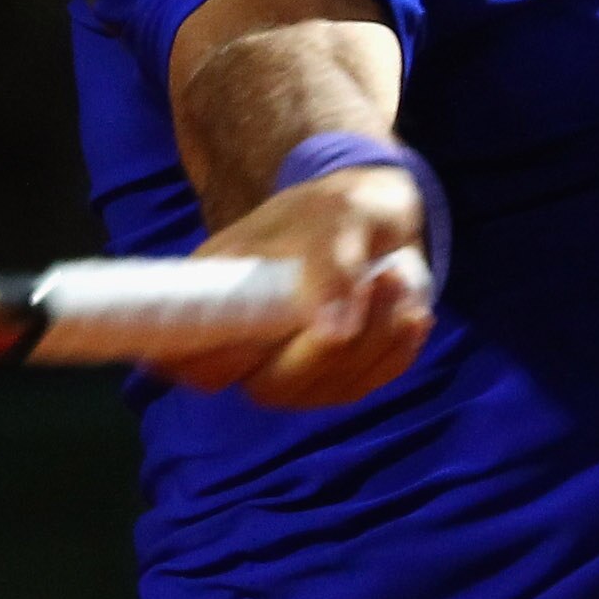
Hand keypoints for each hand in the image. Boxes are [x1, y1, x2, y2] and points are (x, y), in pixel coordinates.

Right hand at [154, 166, 434, 409]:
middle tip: (376, 282)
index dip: (215, 362)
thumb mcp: (338, 215)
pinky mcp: (336, 380)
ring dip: (374, 340)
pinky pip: (367, 384)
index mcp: (216, 296)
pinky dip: (397, 349)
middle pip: (268, 386)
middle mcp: (244, 345)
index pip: (188, 358)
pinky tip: (410, 309)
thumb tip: (332, 331)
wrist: (376, 217)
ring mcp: (291, 369)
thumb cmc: (339, 208)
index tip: (274, 330)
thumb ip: (329, 262)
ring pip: (325, 389)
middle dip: (328, 348)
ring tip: (397, 278)